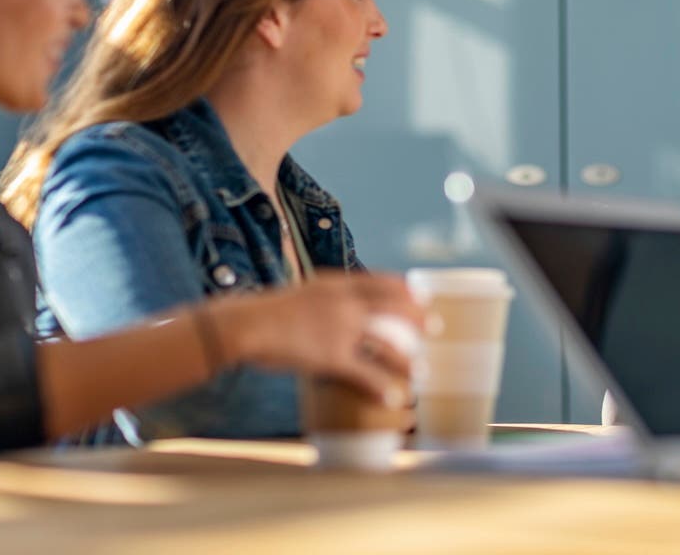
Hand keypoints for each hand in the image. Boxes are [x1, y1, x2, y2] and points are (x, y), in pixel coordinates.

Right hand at [207, 270, 424, 406]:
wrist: (244, 324)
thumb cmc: (265, 312)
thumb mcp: (300, 294)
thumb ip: (321, 299)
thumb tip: (332, 308)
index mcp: (337, 285)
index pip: (381, 281)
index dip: (405, 289)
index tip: (421, 294)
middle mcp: (345, 303)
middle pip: (394, 309)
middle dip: (418, 318)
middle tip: (435, 327)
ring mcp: (342, 330)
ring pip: (387, 344)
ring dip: (407, 359)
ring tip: (420, 371)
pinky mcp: (332, 356)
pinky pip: (366, 374)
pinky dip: (382, 387)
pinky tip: (394, 397)